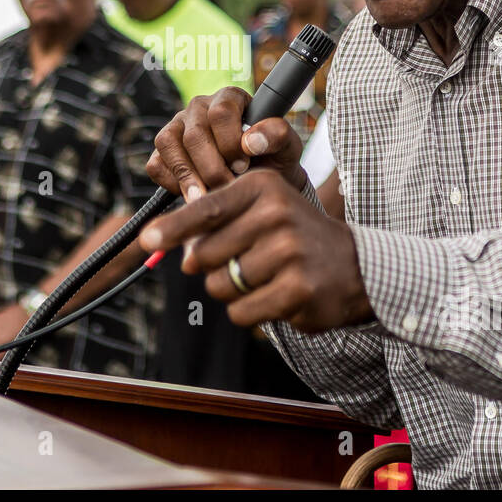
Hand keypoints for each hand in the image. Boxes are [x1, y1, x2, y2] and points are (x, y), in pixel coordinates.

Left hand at [138, 169, 372, 332]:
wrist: (355, 266)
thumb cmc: (294, 236)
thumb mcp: (260, 211)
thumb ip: (217, 224)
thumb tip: (181, 257)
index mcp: (262, 188)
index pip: (206, 209)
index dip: (173, 227)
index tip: (147, 239)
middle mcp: (276, 215)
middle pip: (204, 255)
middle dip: (213, 267)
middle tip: (245, 261)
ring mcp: (289, 252)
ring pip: (220, 286)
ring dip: (232, 291)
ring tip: (265, 278)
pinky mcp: (298, 289)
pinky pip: (242, 312)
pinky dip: (249, 311)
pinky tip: (276, 296)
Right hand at [146, 87, 304, 201]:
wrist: (258, 183)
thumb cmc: (273, 159)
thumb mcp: (287, 147)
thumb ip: (277, 134)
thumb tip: (250, 140)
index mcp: (229, 98)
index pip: (220, 111)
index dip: (230, 142)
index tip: (244, 165)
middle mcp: (199, 107)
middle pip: (194, 134)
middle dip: (212, 168)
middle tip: (228, 187)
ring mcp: (177, 127)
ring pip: (168, 144)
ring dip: (188, 176)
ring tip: (207, 198)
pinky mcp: (163, 151)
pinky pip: (156, 164)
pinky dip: (172, 183)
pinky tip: (194, 195)